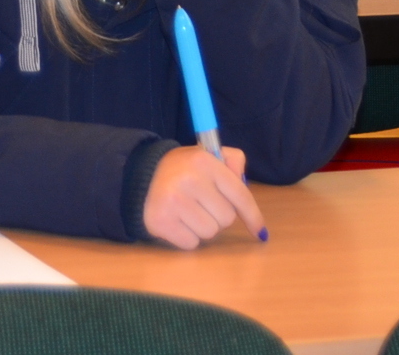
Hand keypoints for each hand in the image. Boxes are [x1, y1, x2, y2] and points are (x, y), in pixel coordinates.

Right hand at [141, 144, 266, 249]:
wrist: (139, 177)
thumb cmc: (181, 170)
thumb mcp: (206, 155)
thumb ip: (231, 161)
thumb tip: (244, 182)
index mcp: (204, 161)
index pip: (240, 194)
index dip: (253, 215)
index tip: (260, 231)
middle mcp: (190, 179)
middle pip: (227, 218)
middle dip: (218, 215)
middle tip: (202, 203)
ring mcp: (174, 201)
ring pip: (210, 232)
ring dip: (203, 227)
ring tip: (188, 211)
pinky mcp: (161, 222)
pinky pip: (192, 243)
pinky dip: (187, 237)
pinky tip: (177, 221)